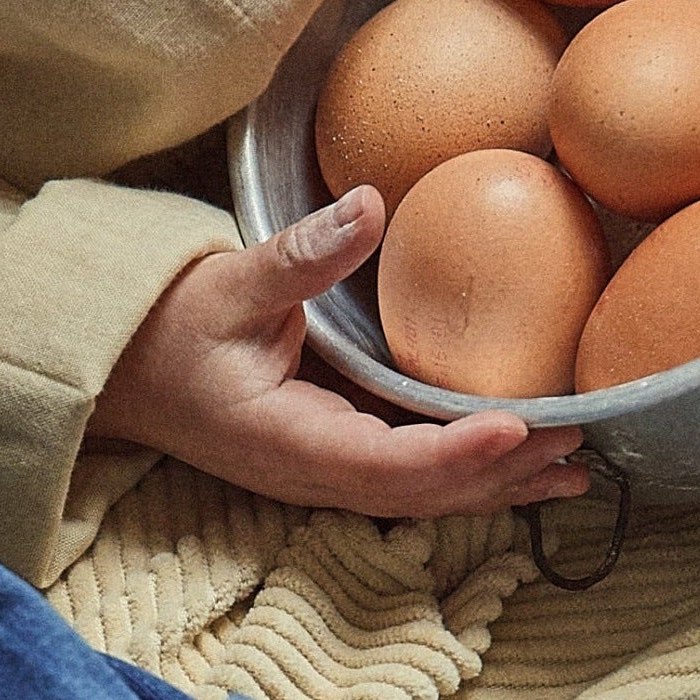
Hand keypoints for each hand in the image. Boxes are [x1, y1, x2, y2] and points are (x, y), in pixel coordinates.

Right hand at [92, 187, 588, 517]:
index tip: (517, 430)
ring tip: (574, 472)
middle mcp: (312, 471)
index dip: (455, 455)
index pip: (386, 465)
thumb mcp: (227, 284)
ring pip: (422, 492)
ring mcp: (322, 469)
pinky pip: (408, 473)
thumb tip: (370, 206)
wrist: (121, 368)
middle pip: (421, 492)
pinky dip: (467, 469)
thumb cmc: (167, 328)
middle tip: (578, 444)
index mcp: (288, 441)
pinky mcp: (330, 453)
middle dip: (500, 474)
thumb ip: (299, 257)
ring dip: (497, 483)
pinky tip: (515, 456)